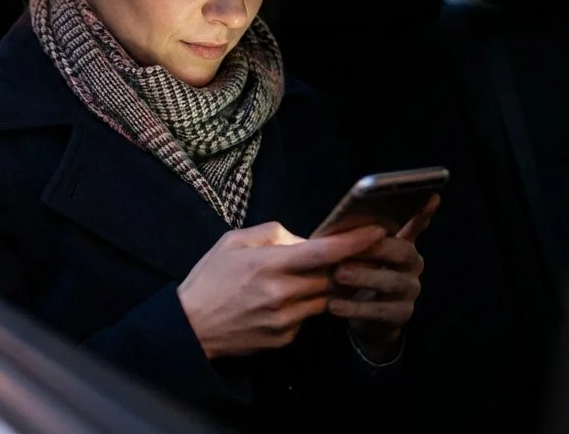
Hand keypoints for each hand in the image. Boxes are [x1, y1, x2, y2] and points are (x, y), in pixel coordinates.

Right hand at [178, 222, 385, 357]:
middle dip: (347, 264)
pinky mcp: (285, 338)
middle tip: (357, 252)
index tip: (377, 232)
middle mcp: (282, 293)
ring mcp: (285, 319)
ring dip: (327, 286)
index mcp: (268, 264)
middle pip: (332, 276)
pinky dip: (306, 305)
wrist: (191, 326)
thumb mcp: (232, 242)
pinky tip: (289, 299)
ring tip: (316, 275)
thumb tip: (304, 240)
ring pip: (325, 298)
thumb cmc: (209, 278)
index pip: (324, 252)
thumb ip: (272, 234)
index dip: (354, 241)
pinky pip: (308, 317)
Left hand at [329, 195, 439, 361]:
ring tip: (339, 274)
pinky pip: (380, 311)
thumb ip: (356, 236)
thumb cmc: (359, 275)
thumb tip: (343, 217)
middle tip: (347, 248)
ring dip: (364, 277)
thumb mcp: (357, 254)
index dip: (423, 213)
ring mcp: (410, 291)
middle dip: (375, 248)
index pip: (416, 224)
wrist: (366, 319)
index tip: (430, 196)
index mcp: (402, 244)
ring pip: (392, 282)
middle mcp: (413, 265)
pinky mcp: (401, 315)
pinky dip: (355, 308)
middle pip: (402, 251)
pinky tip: (334, 305)